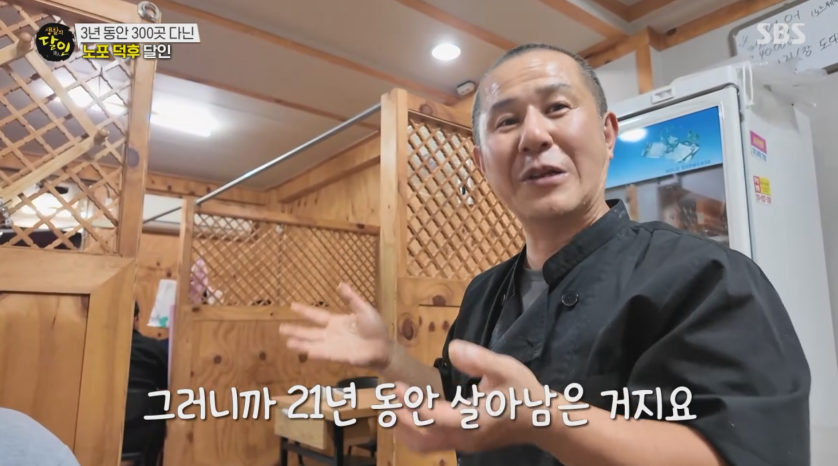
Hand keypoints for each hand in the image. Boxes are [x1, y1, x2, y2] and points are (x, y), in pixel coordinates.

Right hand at [279, 283, 390, 369]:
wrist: (384, 347)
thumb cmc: (375, 328)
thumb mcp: (363, 309)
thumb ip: (351, 299)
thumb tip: (340, 284)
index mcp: (336, 322)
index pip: (317, 315)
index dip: (305, 311)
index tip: (292, 305)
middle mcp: (331, 334)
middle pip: (310, 332)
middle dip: (296, 330)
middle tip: (280, 329)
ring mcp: (333, 346)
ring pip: (313, 344)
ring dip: (301, 344)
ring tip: (287, 343)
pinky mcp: (339, 356)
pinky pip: (325, 354)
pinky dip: (315, 352)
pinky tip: (305, 352)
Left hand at [391, 340, 552, 452]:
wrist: (543, 422)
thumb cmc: (524, 393)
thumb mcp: (506, 369)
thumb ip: (479, 359)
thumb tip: (453, 348)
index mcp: (475, 420)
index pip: (435, 417)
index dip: (411, 404)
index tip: (394, 388)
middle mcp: (465, 438)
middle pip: (423, 437)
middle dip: (401, 418)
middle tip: (384, 398)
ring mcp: (464, 445)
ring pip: (425, 445)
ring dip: (405, 428)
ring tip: (391, 406)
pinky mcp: (464, 445)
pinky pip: (432, 444)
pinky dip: (416, 431)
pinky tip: (409, 414)